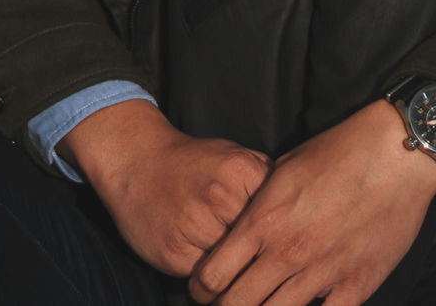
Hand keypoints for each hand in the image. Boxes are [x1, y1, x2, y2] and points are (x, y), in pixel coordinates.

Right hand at [64, 101, 272, 276]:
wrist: (136, 162)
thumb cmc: (192, 163)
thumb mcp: (236, 157)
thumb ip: (266, 180)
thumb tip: (300, 212)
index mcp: (242, 171)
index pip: (280, 215)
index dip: (282, 230)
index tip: (285, 239)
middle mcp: (219, 197)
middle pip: (259, 244)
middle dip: (260, 252)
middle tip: (260, 255)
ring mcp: (194, 226)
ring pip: (234, 266)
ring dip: (235, 267)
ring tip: (227, 252)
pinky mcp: (174, 253)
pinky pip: (206, 278)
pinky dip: (209, 273)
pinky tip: (202, 253)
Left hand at [189, 101, 435, 305]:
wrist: (395, 153)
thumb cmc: (338, 152)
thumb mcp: (283, 169)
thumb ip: (259, 206)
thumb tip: (241, 228)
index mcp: (262, 222)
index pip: (211, 276)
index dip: (201, 289)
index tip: (205, 290)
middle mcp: (286, 253)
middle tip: (231, 303)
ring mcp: (322, 272)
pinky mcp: (357, 284)